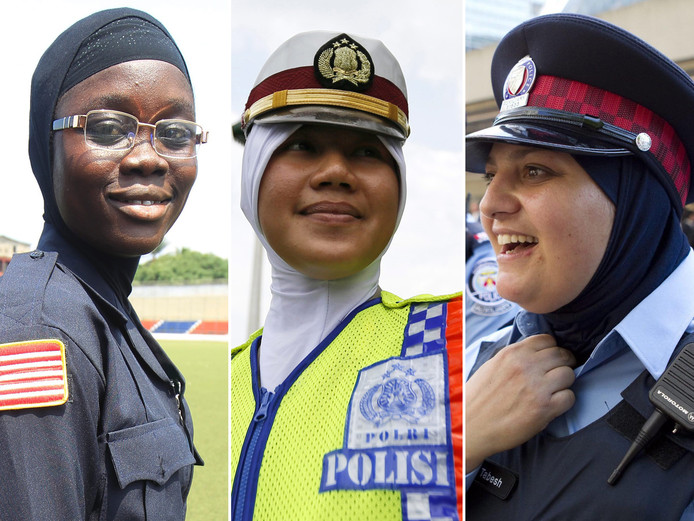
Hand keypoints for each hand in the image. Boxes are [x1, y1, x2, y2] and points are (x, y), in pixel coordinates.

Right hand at [465, 334, 575, 469]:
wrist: (471, 425)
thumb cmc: (479, 398)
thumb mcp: (492, 366)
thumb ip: (515, 358)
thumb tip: (536, 355)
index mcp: (512, 353)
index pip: (547, 340)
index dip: (552, 349)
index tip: (551, 359)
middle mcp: (526, 366)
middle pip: (561, 355)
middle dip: (563, 363)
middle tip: (558, 374)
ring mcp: (536, 387)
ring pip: (568, 374)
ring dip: (564, 383)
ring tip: (553, 391)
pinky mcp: (544, 408)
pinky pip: (569, 397)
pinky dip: (564, 401)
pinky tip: (552, 405)